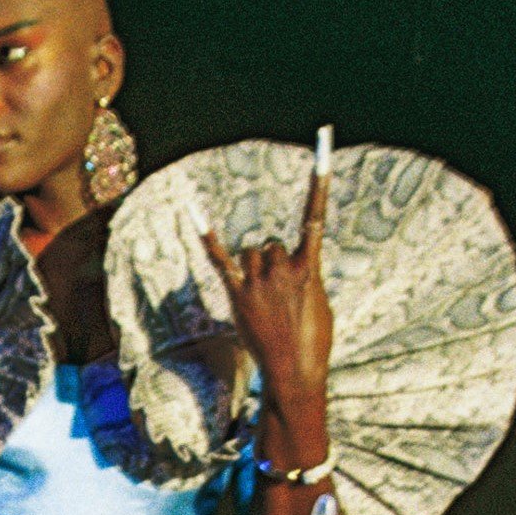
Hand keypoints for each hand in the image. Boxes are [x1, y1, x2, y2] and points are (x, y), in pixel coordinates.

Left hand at [200, 166, 332, 413]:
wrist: (295, 372)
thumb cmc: (313, 339)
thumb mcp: (319, 301)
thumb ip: (304, 275)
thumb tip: (291, 269)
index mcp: (308, 266)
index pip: (315, 214)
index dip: (319, 178)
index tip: (322, 142)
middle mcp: (282, 268)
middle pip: (269, 243)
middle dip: (271, 262)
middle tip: (278, 296)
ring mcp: (258, 282)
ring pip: (250, 252)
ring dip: (253, 269)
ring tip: (263, 301)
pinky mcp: (237, 295)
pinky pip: (220, 260)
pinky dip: (208, 237)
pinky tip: (193, 212)